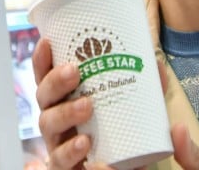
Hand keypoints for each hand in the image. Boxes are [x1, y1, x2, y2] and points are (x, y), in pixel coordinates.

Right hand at [32, 41, 198, 169]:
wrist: (128, 167)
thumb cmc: (122, 135)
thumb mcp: (134, 109)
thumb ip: (145, 90)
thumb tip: (156, 64)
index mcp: (64, 100)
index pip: (47, 78)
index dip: (42, 60)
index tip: (48, 42)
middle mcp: (56, 119)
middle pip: (43, 97)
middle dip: (55, 82)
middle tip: (74, 71)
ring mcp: (58, 144)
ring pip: (47, 125)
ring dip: (65, 112)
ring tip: (87, 106)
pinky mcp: (65, 166)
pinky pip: (59, 160)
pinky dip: (70, 151)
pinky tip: (84, 143)